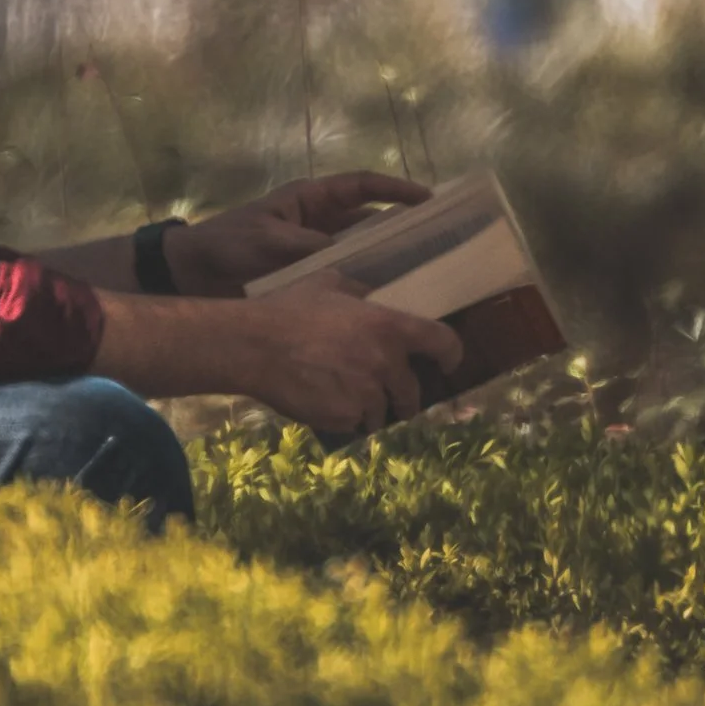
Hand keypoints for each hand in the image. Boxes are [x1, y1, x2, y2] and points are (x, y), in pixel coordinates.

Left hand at [165, 170, 432, 296]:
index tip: (428, 198)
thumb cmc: (228, 244)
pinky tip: (384, 307)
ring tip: (422, 280)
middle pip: (369, 221)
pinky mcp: (307, 279)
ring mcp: (314, 252)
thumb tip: (356, 267)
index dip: (395, 189)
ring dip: (386, 264)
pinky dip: (362, 289)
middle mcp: (318, 223)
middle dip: (400, 229)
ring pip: (361, 253)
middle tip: (438, 244)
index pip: (362, 186)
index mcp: (310, 199)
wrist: (191, 275)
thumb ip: (312, 249)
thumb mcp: (270, 240)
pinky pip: (344, 280)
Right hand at [240, 273, 461, 435]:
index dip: (451, 355)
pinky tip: (323, 400)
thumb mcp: (329, 282)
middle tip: (386, 392)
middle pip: (412, 390)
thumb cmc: (290, 307)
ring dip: (370, 407)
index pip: (443, 343)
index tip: (447, 363)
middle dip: (403, 395)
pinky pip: (353, 422)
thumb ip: (361, 293)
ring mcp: (366, 394)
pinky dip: (344, 416)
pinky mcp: (344, 417)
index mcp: (389, 326)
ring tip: (345, 395)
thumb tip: (374, 297)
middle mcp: (385, 363)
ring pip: (382, 411)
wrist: (253, 345)